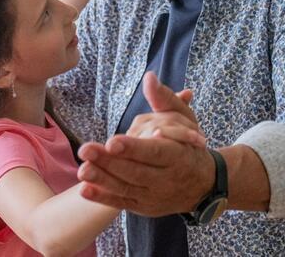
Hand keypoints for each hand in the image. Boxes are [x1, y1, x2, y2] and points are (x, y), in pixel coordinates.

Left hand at [76, 72, 215, 215]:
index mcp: (178, 156)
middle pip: (135, 171)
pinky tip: (84, 189)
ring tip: (82, 168)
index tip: (112, 141)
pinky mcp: (143, 206)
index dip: (133, 148)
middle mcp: (167, 179)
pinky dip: (103, 198)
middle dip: (109, 162)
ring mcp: (154, 195)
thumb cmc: (190, 146)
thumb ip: (164, 99)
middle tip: (86, 150)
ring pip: (126, 187)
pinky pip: (121, 202)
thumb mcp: (185, 119)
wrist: (202, 185)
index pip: (154, 152)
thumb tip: (149, 77)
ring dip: (102, 179)